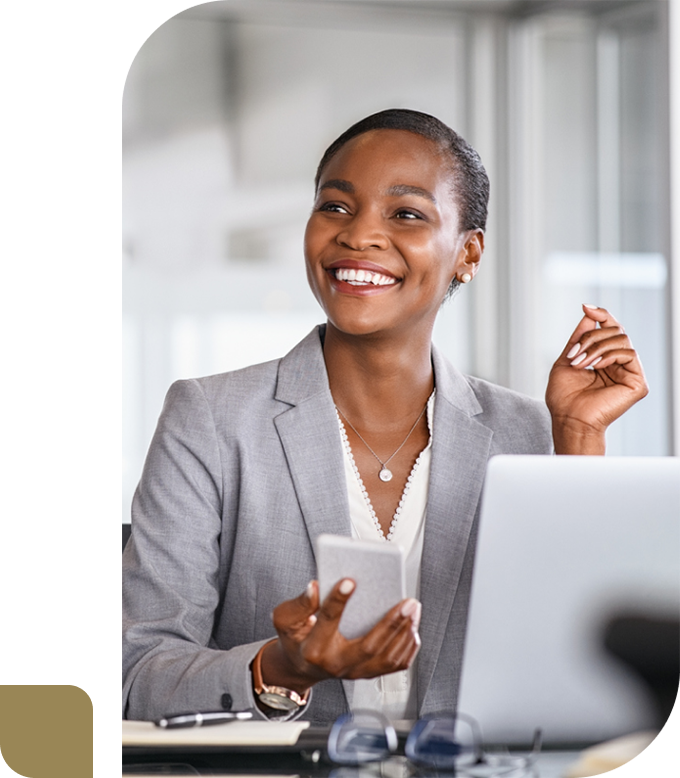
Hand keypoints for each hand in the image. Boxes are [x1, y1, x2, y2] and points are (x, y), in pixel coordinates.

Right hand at [261, 579, 421, 694]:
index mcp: (314, 648)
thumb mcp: (285, 619)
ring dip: (405, 632)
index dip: (337, 600)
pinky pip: (394, 665)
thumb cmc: (296, 638)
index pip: (327, 621)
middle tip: (407, 601)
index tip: (350, 580)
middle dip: (391, 623)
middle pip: (369, 647)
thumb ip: (299, 604)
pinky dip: (407, 646)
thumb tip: (315, 587)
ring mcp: (354, 672)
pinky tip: (412, 626)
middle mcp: (336, 664)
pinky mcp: (368, 673)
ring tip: (413, 608)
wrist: (301, 666)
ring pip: (387, 658)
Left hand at [545, 304, 647, 454]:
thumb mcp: (567, 360)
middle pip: (615, 330)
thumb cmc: (564, 398)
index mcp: (604, 359)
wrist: (568, 419)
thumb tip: (589, 314)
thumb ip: (579, 338)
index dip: (601, 315)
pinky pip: (629, 353)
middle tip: (575, 354)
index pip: (609, 329)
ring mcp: (629, 372)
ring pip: (621, 339)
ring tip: (581, 363)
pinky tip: (596, 366)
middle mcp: (619, 364)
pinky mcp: (637, 382)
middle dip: (590, 337)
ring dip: (596, 347)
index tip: (586, 307)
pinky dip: (609, 355)